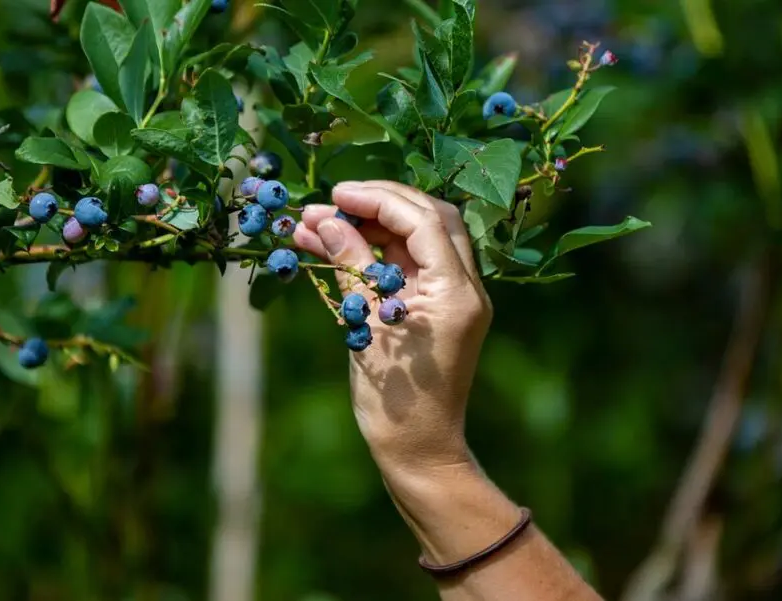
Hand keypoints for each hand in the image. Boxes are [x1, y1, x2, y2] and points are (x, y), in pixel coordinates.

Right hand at [293, 180, 492, 470]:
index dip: (377, 200)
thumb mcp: (366, 325)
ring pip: (416, 240)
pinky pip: (408, 266)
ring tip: (314, 225)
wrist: (419, 450)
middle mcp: (466, 287)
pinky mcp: (438, 308)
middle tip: (328, 203)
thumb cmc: (394, 400)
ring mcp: (455, 297)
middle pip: (427, 219)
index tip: (334, 196)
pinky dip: (374, 254)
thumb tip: (323, 220)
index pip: (421, 221)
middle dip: (377, 204)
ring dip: (370, 228)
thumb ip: (350, 266)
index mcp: (456, 291)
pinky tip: (331, 247)